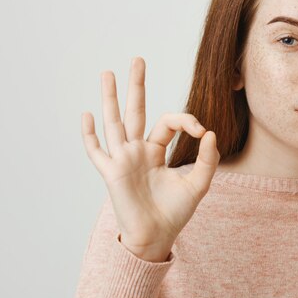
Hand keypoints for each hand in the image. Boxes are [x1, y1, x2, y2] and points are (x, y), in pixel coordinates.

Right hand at [80, 57, 219, 260]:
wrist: (157, 237)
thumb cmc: (175, 212)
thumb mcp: (199, 184)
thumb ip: (207, 160)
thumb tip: (209, 132)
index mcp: (157, 150)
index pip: (168, 122)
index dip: (186, 120)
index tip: (201, 130)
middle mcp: (138, 151)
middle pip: (136, 111)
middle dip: (136, 86)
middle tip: (138, 60)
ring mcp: (123, 160)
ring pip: (115, 123)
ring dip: (110, 98)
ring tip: (107, 73)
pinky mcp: (112, 173)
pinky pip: (97, 151)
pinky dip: (90, 135)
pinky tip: (87, 115)